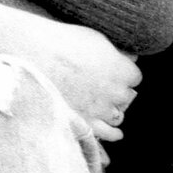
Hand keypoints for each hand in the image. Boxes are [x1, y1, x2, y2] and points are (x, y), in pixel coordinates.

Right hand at [13, 17, 140, 140]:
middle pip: (128, 96)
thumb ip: (116, 52)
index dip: (125, 73)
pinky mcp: (85, 121)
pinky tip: (117, 133)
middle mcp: (116, 92)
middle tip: (107, 85)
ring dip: (115, 110)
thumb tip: (131, 58)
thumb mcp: (97, 39)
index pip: (135, 77)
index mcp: (122, 70)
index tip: (116, 71)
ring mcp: (100, 109)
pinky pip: (106, 133)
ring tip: (107, 105)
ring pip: (118, 115)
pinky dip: (113, 133)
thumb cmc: (65, 43)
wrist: (37, 57)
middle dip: (120, 91)